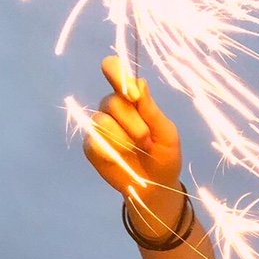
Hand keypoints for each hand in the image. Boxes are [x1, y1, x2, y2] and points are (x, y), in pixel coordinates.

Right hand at [84, 57, 183, 207]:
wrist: (156, 187)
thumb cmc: (164, 156)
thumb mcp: (167, 134)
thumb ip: (152, 111)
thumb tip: (140, 83)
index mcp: (131, 97)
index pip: (114, 70)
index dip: (117, 74)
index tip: (132, 94)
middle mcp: (111, 108)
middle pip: (112, 102)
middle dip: (133, 123)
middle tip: (147, 141)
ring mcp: (99, 127)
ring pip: (102, 121)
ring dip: (123, 139)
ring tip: (136, 151)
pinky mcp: (92, 146)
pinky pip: (94, 141)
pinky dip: (110, 152)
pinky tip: (120, 159)